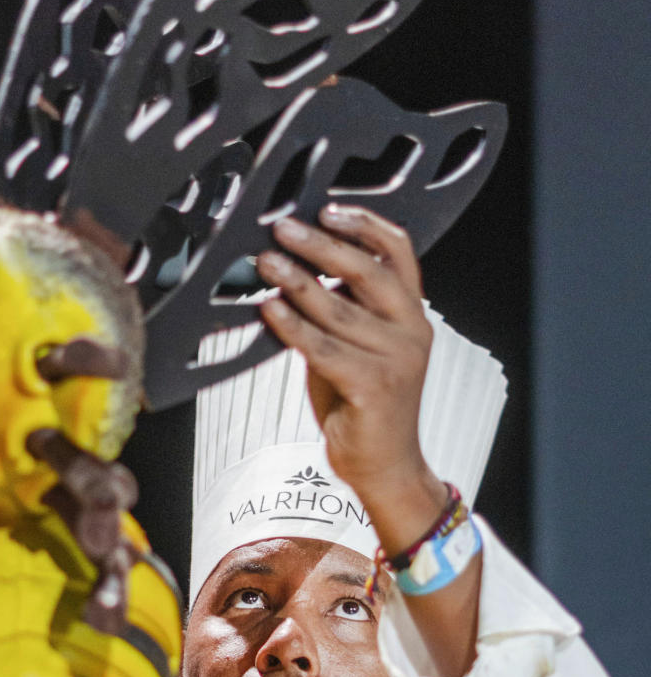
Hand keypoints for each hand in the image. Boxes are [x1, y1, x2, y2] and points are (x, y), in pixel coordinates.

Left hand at [258, 204, 479, 676]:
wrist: (385, 468)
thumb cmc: (364, 406)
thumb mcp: (357, 346)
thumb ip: (339, 310)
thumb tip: (292, 268)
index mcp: (412, 314)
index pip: (399, 252)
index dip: (365, 224)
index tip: (327, 209)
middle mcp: (412, 331)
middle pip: (367, 271)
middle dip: (319, 245)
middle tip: (282, 228)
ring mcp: (397, 360)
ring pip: (340, 309)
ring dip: (296, 281)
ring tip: (264, 263)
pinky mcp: (375, 387)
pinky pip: (325, 347)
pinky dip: (294, 325)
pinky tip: (269, 309)